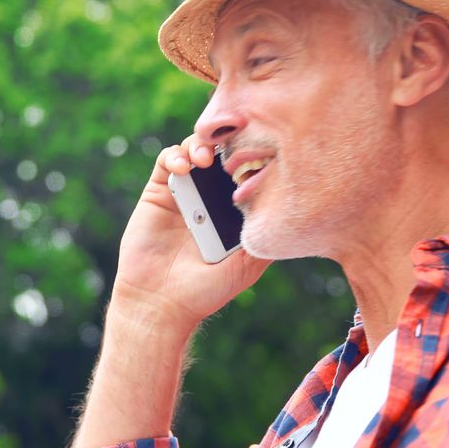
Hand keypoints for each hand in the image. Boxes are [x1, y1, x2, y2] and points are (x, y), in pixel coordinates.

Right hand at [112, 135, 271, 330]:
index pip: (246, 171)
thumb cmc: (204, 291)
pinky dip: (176, 155)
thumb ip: (264, 237)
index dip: (253, 157)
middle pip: (222, 153)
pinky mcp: (158, 192)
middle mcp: (210, 198)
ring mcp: (184, 192)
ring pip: (195, 150)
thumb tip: (290, 208)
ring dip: (202, 145)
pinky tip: (185, 168)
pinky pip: (166, 160)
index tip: (260, 154)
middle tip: (232, 150)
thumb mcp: (247, 266)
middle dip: (228, 144)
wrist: (160, 303)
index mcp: (232, 211)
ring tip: (205, 159)